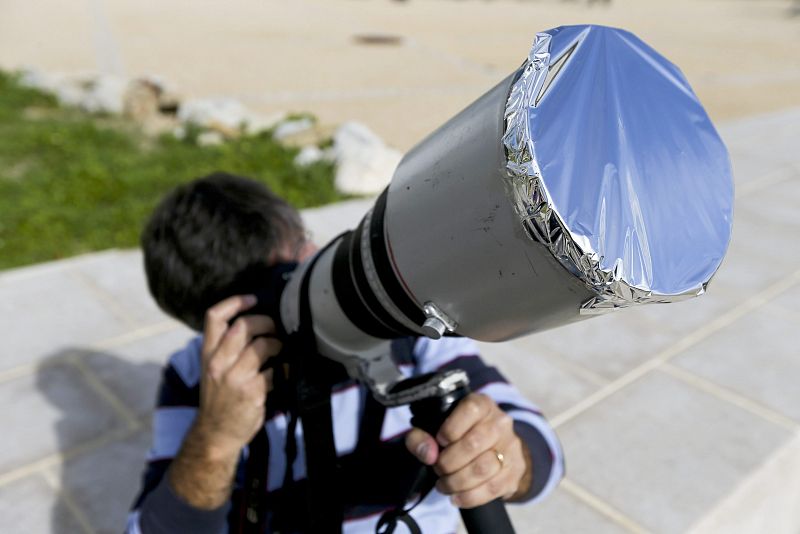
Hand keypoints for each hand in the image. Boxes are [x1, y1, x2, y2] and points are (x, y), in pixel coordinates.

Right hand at [169, 294, 281, 509]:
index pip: (214, 317)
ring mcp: (234, 379)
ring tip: (281, 349)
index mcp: (207, 355)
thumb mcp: (213, 370)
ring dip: (278, 344)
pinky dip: (286, 369)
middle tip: (275, 326)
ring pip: (262, 346)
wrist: (215, 435)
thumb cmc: (218, 400)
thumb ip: (227, 349)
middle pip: (243, 326)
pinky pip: (276, 372)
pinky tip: (287, 371)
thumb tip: (255, 324)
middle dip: (265, 321)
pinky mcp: (252, 393)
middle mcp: (218, 364)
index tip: (253, 299)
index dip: (235, 302)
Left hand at [405, 393, 530, 508]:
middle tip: (438, 469)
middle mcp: (500, 422)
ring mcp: (511, 446)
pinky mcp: (515, 470)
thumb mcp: (433, 428)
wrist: (490, 448)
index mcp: (482, 404)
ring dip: (457, 482)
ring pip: (483, 468)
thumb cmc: (456, 435)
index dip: (451, 428)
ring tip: (444, 485)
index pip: (470, 410)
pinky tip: (457, 497)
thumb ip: (420, 437)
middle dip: (449, 462)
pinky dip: (470, 497)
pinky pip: (493, 488)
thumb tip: (428, 454)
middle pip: (474, 444)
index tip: (439, 441)